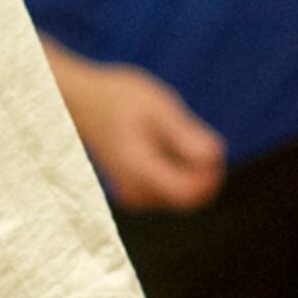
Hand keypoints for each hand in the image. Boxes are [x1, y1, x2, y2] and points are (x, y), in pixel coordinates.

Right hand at [55, 55, 224, 210]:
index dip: (210, 178)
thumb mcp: (157, 107)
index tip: (215, 150)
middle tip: (197, 138)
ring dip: (190, 172)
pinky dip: (178, 174)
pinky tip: (164, 148)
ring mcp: (131, 196)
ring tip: (174, 137)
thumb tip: (215, 156)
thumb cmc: (120, 98)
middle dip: (203, 174)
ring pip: (181, 198)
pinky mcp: (134, 196)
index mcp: (138, 168)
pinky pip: (169, 194)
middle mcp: (132, 190)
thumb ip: (184, 134)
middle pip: (188, 199)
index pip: (187, 194)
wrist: (82, 102)